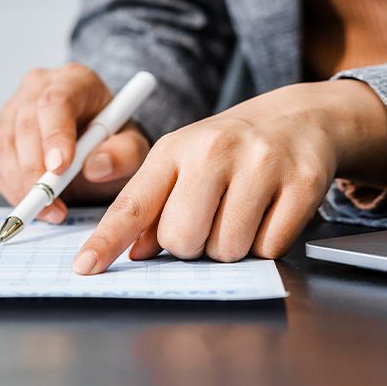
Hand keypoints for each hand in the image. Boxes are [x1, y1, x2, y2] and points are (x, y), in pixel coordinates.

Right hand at [0, 63, 151, 221]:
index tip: (60, 169)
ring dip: (21, 184)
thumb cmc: (113, 141)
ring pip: (4, 145)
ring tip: (48, 210)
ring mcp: (15, 108)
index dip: (55, 135)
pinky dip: (11, 188)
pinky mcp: (2, 132)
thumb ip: (123, 155)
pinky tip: (34, 204)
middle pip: (25, 124)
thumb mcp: (133, 148)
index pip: (57, 102)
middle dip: (35, 169)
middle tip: (52, 202)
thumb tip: (95, 167)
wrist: (97, 145)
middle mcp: (39, 87)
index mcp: (74, 80)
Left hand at [72, 80, 386, 273]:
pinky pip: (270, 246)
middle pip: (181, 238)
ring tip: (239, 215)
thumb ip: (153, 205)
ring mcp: (260, 164)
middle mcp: (214, 151)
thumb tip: (132, 251)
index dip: (107, 240)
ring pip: (227, 247)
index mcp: (174, 149)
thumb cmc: (228, 149)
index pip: (133, 204)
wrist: (298, 118)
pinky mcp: (301, 182)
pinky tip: (268, 214)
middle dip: (190, 246)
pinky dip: (266, 244)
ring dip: (230, 247)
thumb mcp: (182, 162)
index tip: (85, 267)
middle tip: (206, 223)